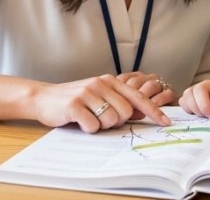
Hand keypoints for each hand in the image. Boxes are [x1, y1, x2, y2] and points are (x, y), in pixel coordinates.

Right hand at [31, 74, 170, 132]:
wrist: (43, 97)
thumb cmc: (75, 99)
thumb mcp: (99, 94)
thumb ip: (118, 100)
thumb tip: (144, 113)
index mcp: (110, 80)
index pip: (137, 97)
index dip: (153, 111)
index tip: (166, 122)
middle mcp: (100, 83)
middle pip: (125, 113)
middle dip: (116, 122)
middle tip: (100, 118)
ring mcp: (87, 93)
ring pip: (110, 121)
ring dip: (100, 126)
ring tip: (88, 118)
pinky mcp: (74, 105)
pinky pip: (92, 126)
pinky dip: (88, 129)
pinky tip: (79, 121)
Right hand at [178, 77, 209, 121]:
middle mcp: (208, 84)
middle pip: (200, 89)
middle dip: (204, 106)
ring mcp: (196, 89)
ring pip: (189, 94)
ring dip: (195, 108)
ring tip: (204, 118)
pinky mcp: (189, 96)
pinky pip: (183, 101)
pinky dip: (188, 109)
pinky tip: (196, 116)